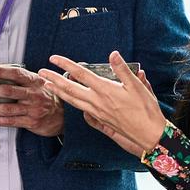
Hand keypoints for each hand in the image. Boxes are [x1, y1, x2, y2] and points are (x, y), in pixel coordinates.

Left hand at [0, 65, 64, 137]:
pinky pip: (10, 121)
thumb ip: (21, 79)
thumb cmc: (46, 97)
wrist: (62, 116)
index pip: (16, 74)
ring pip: (7, 108)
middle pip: (8, 91)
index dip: (0, 71)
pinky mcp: (31, 122)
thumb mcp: (38, 84)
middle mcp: (34, 95)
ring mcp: (33, 109)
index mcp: (35, 82)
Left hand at [39, 51, 164, 155]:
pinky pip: (80, 109)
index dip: (66, 65)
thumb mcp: (137, 86)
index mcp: (105, 90)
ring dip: (59, 92)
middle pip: (70, 88)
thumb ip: (122, 70)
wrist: (148, 134)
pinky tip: (70, 101)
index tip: (54, 58)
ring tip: (48, 85)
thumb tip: (113, 54)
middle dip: (54, 79)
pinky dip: (71, 103)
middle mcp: (97, 102)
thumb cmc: (145, 110)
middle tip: (42, 72)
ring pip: (72, 100)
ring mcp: (97, 112)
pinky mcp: (100, 120)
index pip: (81, 74)